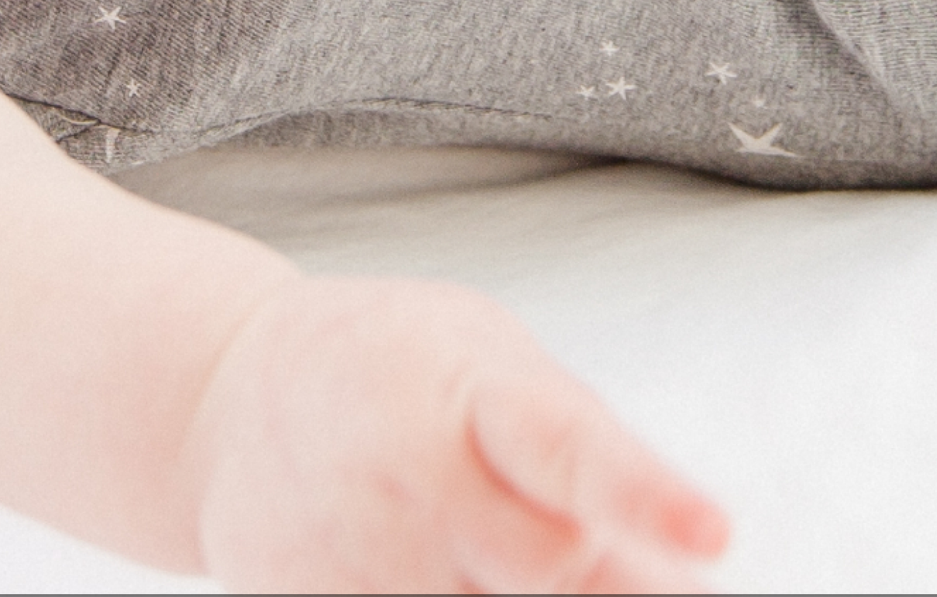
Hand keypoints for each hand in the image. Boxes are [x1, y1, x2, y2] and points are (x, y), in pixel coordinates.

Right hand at [186, 275, 729, 593]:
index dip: (644, 495)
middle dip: (596, 573)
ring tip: (479, 544)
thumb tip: (701, 567)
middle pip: (559, 572)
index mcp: (466, 392)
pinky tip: (434, 572)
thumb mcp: (490, 364)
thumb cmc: (392, 372)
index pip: (568, 447)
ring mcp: (364, 569)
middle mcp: (414, 484)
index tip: (714, 532)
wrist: (222, 405)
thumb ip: (588, 457)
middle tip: (593, 546)